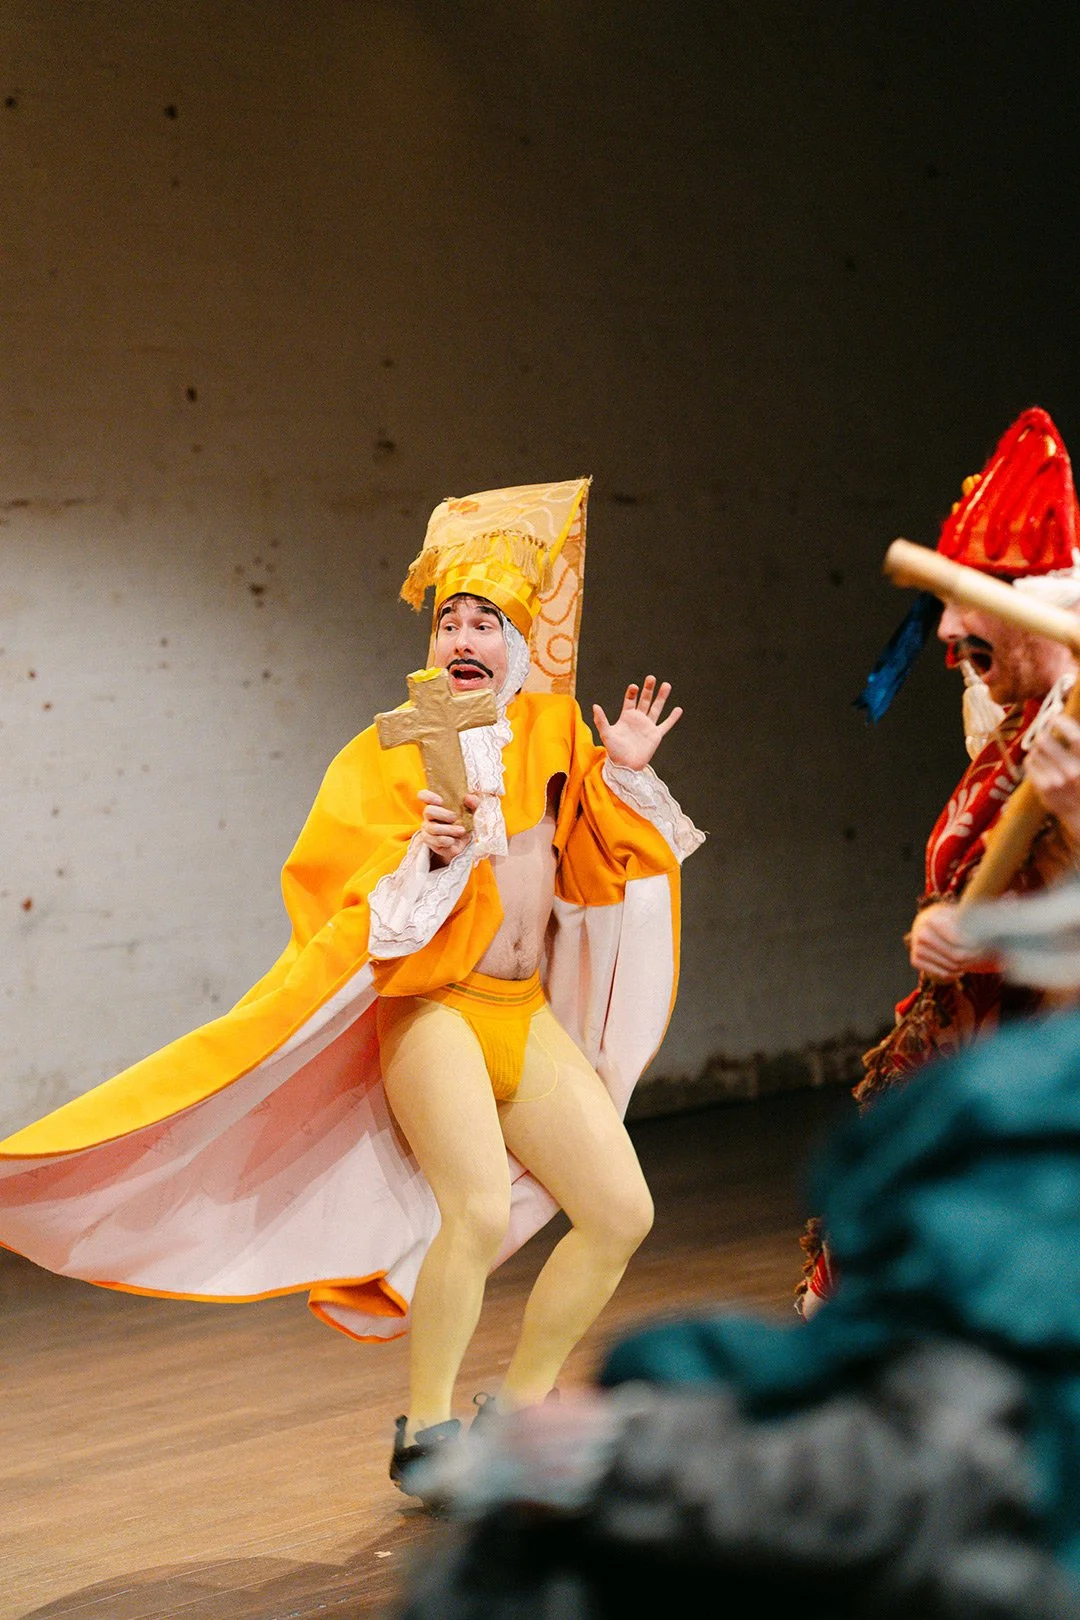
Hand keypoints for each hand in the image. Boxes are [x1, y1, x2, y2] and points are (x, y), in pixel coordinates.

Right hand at [417, 789, 477, 867]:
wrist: (464, 843)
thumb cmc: (465, 822)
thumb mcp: (473, 811)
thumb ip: (473, 802)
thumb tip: (468, 797)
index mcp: (436, 804)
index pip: (424, 795)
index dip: (428, 796)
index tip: (441, 801)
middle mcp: (429, 815)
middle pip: (428, 811)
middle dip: (442, 814)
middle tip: (454, 817)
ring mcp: (428, 828)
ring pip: (432, 828)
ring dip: (449, 829)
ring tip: (462, 831)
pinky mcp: (429, 840)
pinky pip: (434, 840)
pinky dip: (444, 840)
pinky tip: (452, 840)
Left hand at [592, 676, 682, 770]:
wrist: (625, 766)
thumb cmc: (614, 751)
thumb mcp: (606, 734)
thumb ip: (601, 720)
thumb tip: (595, 706)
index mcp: (626, 717)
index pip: (630, 700)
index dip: (632, 692)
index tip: (634, 687)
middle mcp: (638, 719)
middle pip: (645, 700)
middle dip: (648, 689)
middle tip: (651, 677)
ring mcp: (648, 726)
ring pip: (656, 708)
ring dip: (661, 697)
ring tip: (666, 685)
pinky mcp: (656, 735)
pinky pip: (666, 725)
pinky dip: (672, 718)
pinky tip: (678, 709)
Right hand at [908, 900, 999, 979]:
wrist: (930, 923)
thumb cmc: (955, 918)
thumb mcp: (966, 911)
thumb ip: (988, 908)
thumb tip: (1011, 896)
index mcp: (935, 916)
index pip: (960, 939)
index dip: (977, 945)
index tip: (989, 945)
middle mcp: (921, 930)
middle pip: (956, 955)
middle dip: (974, 959)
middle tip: (985, 957)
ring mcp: (916, 946)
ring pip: (949, 966)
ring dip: (964, 967)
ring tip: (972, 960)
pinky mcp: (915, 958)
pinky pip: (938, 973)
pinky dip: (951, 974)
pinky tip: (959, 969)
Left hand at [1025, 712, 1079, 847]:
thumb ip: (1077, 745)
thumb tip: (1060, 720)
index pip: (1075, 737)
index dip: (1062, 723)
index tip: (1054, 717)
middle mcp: (1073, 771)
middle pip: (1045, 741)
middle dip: (1043, 735)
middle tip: (1045, 736)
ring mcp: (1056, 781)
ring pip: (1035, 751)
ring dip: (1038, 748)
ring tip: (1045, 753)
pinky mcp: (1043, 788)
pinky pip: (1029, 763)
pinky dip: (1033, 759)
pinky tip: (1040, 763)